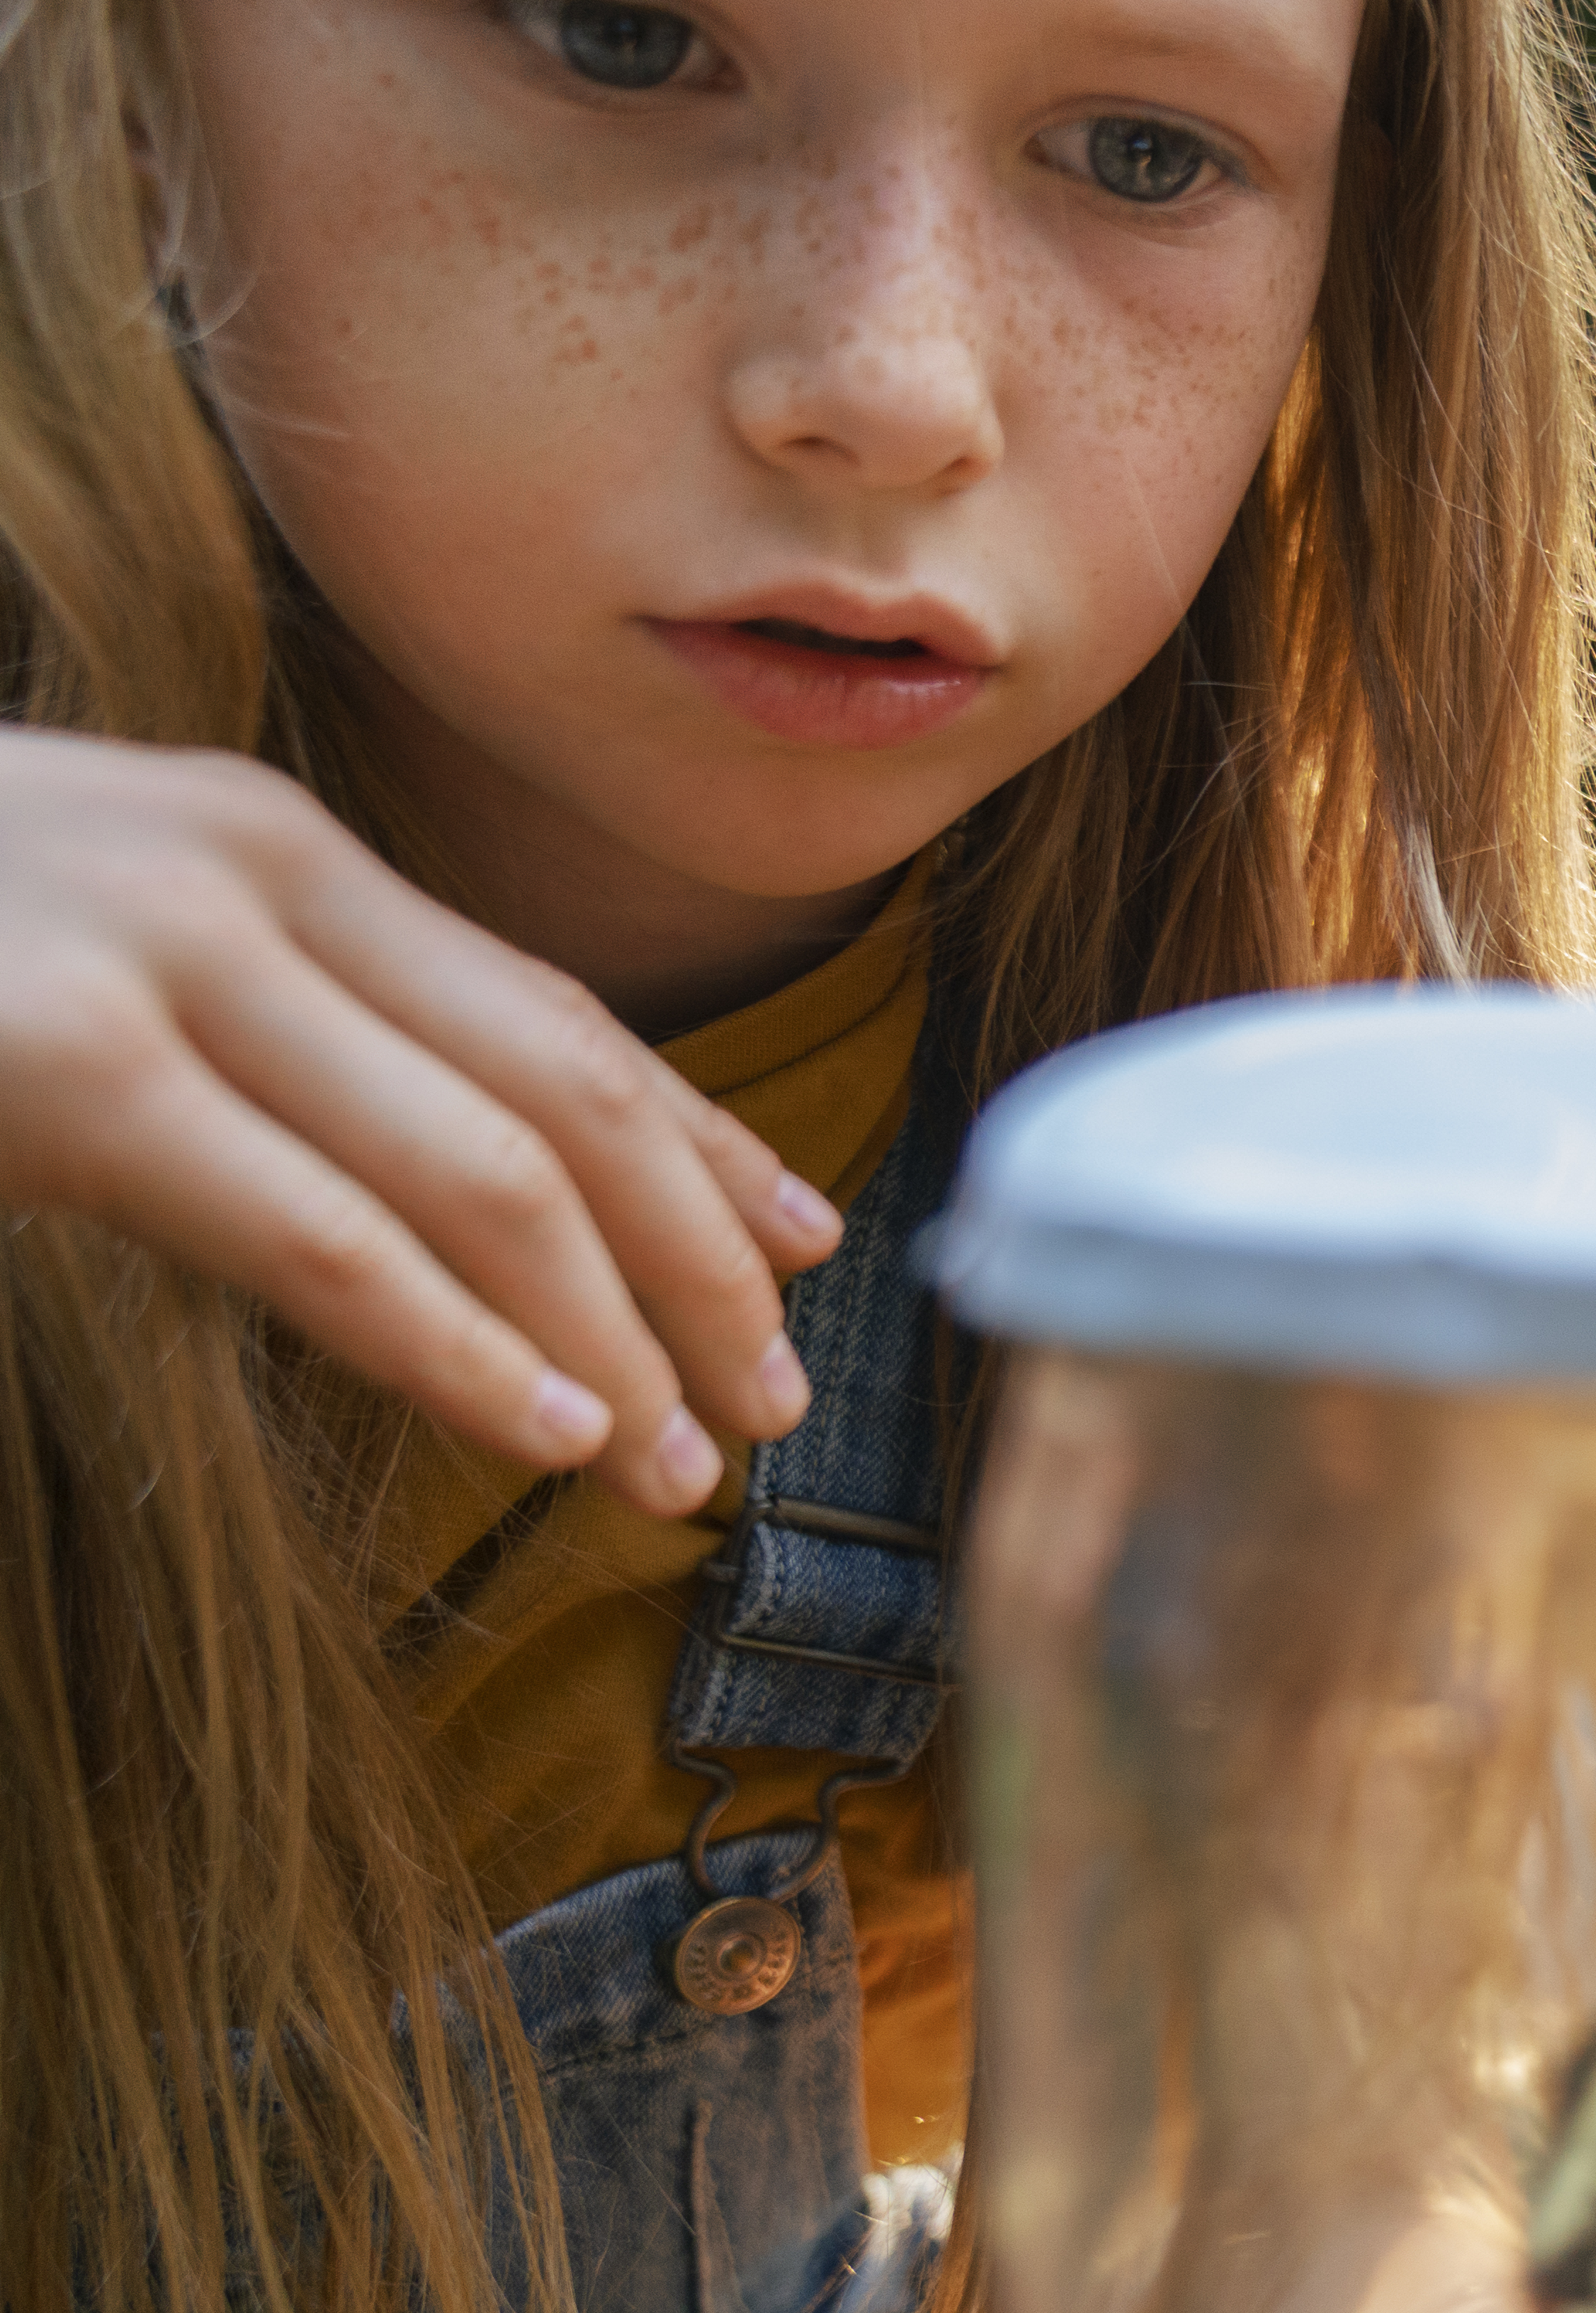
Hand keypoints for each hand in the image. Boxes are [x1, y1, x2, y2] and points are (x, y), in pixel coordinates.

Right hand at [0, 731, 828, 1510]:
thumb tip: (452, 1194)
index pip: (549, 1015)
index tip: (805, 1247)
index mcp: (274, 846)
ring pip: (481, 1176)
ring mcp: (160, 959)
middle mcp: (247, 873)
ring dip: (610, 1341)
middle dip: (696, 1260)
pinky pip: (327, 1240)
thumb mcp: (96, 963)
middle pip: (562, 1091)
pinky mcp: (68, 1067)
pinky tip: (550, 1433)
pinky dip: (463, 1350)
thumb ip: (276, 1040)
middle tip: (774, 1398)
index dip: (699, 1145)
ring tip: (681, 1465)